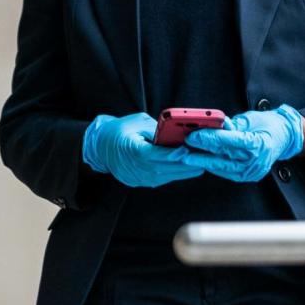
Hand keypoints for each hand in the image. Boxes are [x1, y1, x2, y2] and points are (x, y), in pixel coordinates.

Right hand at [82, 112, 216, 187]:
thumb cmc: (120, 131)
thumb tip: (177, 133)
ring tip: (200, 165)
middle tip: (203, 159)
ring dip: (184, 172)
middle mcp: (136, 167)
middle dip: (185, 165)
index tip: (186, 151)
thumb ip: (157, 129)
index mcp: (132, 150)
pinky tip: (187, 169)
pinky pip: (163, 179)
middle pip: (165, 168)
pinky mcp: (143, 182)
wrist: (101, 148)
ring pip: (166, 176)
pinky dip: (175, 174)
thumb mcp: (137, 122)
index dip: (172, 154)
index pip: (155, 154)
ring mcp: (139, 177)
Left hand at [183, 105, 304, 182]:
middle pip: (224, 156)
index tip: (194, 134)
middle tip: (185, 146)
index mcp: (259, 143)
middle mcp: (256, 160)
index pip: (230, 141)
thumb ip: (231, 125)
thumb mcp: (250, 119)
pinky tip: (202, 161)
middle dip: (202, 151)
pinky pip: (227, 172)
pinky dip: (214, 167)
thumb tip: (212, 125)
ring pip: (223, 167)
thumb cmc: (268, 125)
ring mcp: (253, 171)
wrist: (284, 138)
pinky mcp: (248, 176)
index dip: (210, 138)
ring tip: (188, 156)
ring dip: (204, 161)